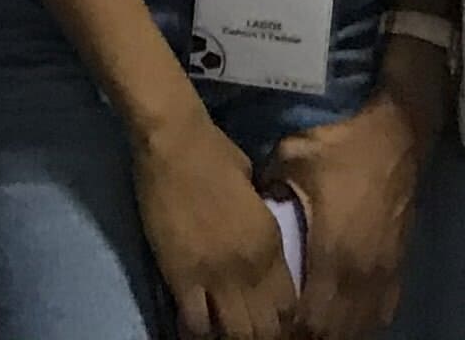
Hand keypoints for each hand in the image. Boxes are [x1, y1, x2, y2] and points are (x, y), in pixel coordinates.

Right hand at [131, 104, 300, 339]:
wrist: (176, 143)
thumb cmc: (217, 155)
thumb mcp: (256, 192)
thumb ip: (261, 225)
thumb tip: (260, 244)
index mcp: (271, 243)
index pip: (289, 305)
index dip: (283, 322)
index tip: (272, 323)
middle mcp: (249, 267)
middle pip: (265, 328)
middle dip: (260, 335)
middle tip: (249, 330)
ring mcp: (215, 275)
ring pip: (234, 334)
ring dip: (231, 336)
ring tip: (224, 330)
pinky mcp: (181, 277)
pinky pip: (195, 324)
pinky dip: (199, 331)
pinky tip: (198, 323)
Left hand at [261, 94, 430, 339]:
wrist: (397, 136)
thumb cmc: (343, 147)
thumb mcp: (292, 156)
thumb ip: (266, 187)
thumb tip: (245, 207)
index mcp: (332, 252)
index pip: (310, 318)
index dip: (289, 330)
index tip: (272, 324)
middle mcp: (359, 272)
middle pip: (334, 331)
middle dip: (309, 336)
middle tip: (288, 328)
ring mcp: (382, 272)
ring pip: (360, 325)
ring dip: (336, 331)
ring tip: (313, 327)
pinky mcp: (398, 265)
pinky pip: (382, 310)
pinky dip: (363, 320)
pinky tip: (347, 316)